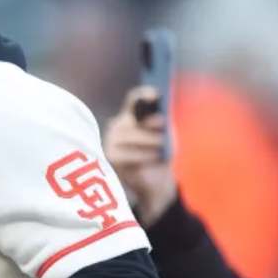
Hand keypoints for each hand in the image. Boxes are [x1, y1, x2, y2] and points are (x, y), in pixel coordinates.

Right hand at [103, 86, 177, 227]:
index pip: (134, 99)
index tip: (156, 96)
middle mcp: (118, 126)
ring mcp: (111, 142)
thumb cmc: (161, 155)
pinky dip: (144, 156)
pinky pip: (128, 154)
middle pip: (133, 118)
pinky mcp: (110, 159)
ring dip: (150, 142)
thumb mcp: (166, 136)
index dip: (144, 95)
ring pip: (131, 135)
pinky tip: (154, 159)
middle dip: (150, 124)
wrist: (157, 183)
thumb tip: (161, 116)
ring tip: (161, 150)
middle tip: (163, 131)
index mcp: (132, 116)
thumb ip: (163, 124)